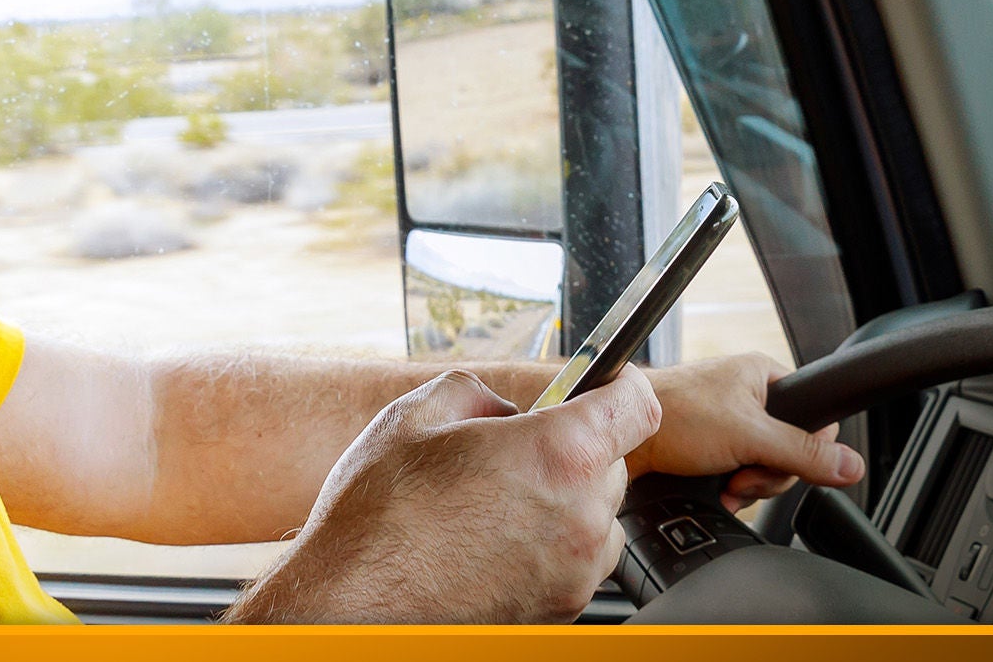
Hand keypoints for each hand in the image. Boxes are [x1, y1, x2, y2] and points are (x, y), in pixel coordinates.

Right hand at [228, 366, 661, 623]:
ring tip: (494, 504)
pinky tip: (493, 541)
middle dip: (572, 449)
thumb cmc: (379, 514)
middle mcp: (581, 515)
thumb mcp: (414, 416)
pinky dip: (552, 545)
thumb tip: (502, 409)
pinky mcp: (561, 607)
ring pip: (599, 517)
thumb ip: (477, 394)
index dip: (621, 386)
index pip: (636, 406)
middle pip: (613, 464)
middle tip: (509, 454)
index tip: (606, 384)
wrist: (356, 600)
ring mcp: (575, 570)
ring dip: (566, 501)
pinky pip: (579, 561)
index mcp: (556, 453)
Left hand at [634, 353, 864, 510]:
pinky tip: (717, 490)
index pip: (815, 419)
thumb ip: (802, 451)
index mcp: (763, 376)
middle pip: (791, 450)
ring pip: (766, 467)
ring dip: (749, 485)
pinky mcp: (712, 445)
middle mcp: (748, 396)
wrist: (619, 435)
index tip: (780, 461)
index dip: (804, 450)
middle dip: (768, 474)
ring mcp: (730, 422)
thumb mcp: (748, 434)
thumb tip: (851, 466)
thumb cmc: (672, 413)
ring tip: (725, 482)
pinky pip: (741, 475)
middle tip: (743, 473)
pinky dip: (732, 488)